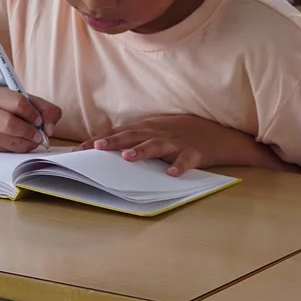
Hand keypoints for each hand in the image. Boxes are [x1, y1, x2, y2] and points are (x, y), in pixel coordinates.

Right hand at [0, 88, 61, 152]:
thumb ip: (47, 110)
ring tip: (33, 139)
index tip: (39, 120)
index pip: (18, 104)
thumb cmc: (10, 105)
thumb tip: (50, 130)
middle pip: (10, 125)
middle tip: (39, 135)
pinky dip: (21, 148)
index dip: (33, 114)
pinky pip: (9, 151)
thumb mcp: (29, 100)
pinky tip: (23, 142)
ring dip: (28, 142)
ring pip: (10, 142)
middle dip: (30, 132)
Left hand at [80, 115, 267, 175]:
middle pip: (133, 136)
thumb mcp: (157, 129)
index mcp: (148, 128)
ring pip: (156, 145)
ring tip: (128, 158)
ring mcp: (177, 142)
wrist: (220, 133)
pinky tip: (172, 173)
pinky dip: (180, 166)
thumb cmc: (183, 132)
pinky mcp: (195, 152)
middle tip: (95, 148)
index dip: (99, 140)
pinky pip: (187, 160)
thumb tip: (105, 144)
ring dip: (142, 151)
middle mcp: (159, 133)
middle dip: (113, 142)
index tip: (79, 150)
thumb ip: (134, 136)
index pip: (119, 134)